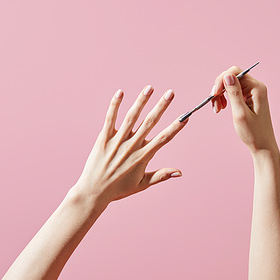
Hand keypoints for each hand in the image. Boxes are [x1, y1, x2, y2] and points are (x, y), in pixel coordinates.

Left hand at [71, 85, 187, 207]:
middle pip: (150, 122)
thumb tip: (180, 172)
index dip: (176, 127)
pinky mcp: (103, 138)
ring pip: (131, 117)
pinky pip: (110, 119)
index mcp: (143, 156)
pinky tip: (120, 92)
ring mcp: (117, 141)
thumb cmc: (119, 189)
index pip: (164, 138)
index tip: (186, 117)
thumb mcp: (142, 185)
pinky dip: (115, 105)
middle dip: (161, 106)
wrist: (94, 192)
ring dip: (141, 101)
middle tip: (170, 93)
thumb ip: (161, 176)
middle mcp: (131, 146)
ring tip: (150, 88)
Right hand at [211, 66, 279, 156]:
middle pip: (231, 77)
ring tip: (217, 109)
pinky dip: (224, 98)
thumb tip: (227, 75)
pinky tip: (221, 108)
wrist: (262, 146)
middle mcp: (256, 87)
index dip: (221, 80)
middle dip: (219, 88)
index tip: (214, 95)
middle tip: (214, 104)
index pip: (235, 72)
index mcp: (257, 88)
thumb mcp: (240, 113)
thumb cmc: (253, 133)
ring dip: (220, 94)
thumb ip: (234, 93)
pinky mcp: (248, 98)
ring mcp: (252, 92)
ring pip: (230, 84)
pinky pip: (233, 91)